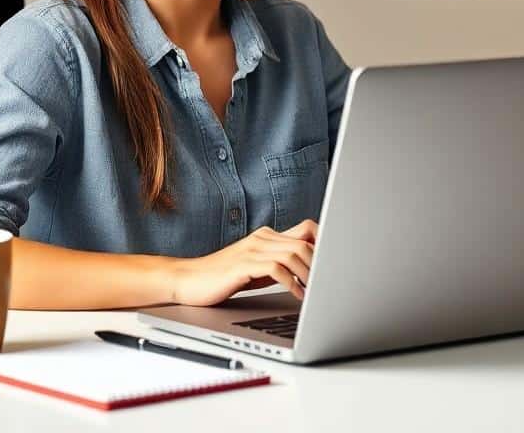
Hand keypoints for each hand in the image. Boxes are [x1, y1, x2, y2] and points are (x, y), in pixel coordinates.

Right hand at [168, 219, 317, 306]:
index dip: (326, 243)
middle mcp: (262, 238)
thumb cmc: (223, 277)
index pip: (307, 229)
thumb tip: (309, 271)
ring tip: (316, 292)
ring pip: (294, 254)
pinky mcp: (243, 264)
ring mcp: (252, 249)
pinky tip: (296, 295)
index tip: (336, 264)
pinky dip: (292, 283)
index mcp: (267, 236)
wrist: (187, 280)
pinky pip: (277, 268)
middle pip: (305, 242)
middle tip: (329, 284)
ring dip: (309, 274)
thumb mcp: (257, 268)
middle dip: (322, 264)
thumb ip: (280, 264)